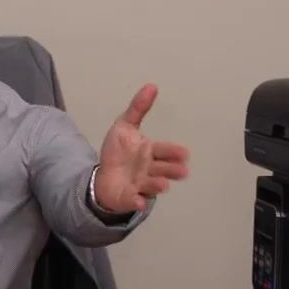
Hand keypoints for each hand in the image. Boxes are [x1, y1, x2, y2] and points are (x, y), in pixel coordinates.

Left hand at [93, 84, 189, 212]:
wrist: (104, 177)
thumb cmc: (119, 152)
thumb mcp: (124, 127)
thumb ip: (138, 108)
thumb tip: (152, 85)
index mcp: (150, 152)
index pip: (164, 151)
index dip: (173, 152)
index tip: (184, 153)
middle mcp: (149, 169)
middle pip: (163, 169)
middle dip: (172, 170)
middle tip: (182, 170)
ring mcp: (140, 185)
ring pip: (152, 185)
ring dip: (158, 185)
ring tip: (163, 185)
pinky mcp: (129, 197)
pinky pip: (134, 200)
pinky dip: (137, 202)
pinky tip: (139, 202)